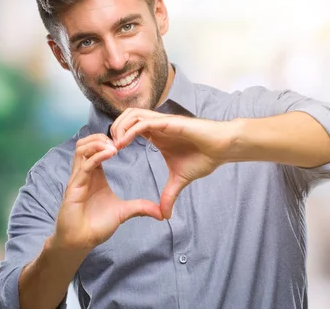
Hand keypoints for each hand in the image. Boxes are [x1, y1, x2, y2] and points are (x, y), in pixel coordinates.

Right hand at [53, 134, 162, 251]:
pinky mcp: (74, 188)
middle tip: (120, 139)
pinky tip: (111, 153)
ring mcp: (78, 179)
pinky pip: (84, 166)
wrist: (80, 242)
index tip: (127, 140)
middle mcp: (84, 174)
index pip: (96, 148)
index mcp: (94, 175)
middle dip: (101, 137)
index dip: (109, 141)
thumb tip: (162, 213)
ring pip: (81, 150)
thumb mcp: (124, 212)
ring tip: (115, 145)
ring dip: (98, 143)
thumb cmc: (96, 226)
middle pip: (86, 143)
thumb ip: (141, 208)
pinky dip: (97, 156)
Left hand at [110, 108, 234, 218]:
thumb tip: (165, 215)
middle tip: (107, 150)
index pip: (129, 128)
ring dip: (119, 128)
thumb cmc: (204, 158)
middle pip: (125, 117)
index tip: (110, 156)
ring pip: (131, 115)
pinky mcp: (169, 123)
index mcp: (157, 135)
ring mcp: (162, 122)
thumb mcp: (180, 180)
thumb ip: (169, 195)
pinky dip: (130, 130)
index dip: (117, 138)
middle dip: (113, 131)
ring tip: (114, 146)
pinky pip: (144, 122)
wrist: (221, 149)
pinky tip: (124, 143)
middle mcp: (157, 125)